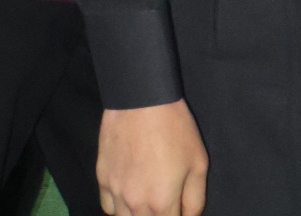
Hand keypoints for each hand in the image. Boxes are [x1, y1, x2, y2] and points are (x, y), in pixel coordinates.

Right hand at [97, 100, 207, 215]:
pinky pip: (108, 206)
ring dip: (138, 215)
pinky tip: (128, 196)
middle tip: (164, 201)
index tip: (178, 208)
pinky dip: (119, 208)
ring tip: (147, 201)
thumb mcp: (198, 162)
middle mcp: (135, 204)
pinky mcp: (102, 177)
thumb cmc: (174, 127)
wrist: (141, 97)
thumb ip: (195, 199)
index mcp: (161, 203)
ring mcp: (115, 191)